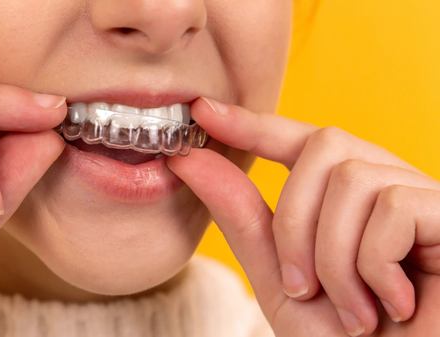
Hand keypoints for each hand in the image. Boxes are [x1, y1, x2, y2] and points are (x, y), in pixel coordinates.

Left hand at [168, 98, 439, 335]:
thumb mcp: (280, 279)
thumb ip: (243, 219)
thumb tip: (191, 160)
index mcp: (348, 199)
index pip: (301, 141)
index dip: (253, 124)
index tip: (203, 111)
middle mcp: (390, 186)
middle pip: (325, 147)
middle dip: (295, 222)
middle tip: (302, 287)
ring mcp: (427, 198)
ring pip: (353, 178)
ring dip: (333, 257)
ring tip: (353, 310)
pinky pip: (394, 207)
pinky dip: (374, 265)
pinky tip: (394, 304)